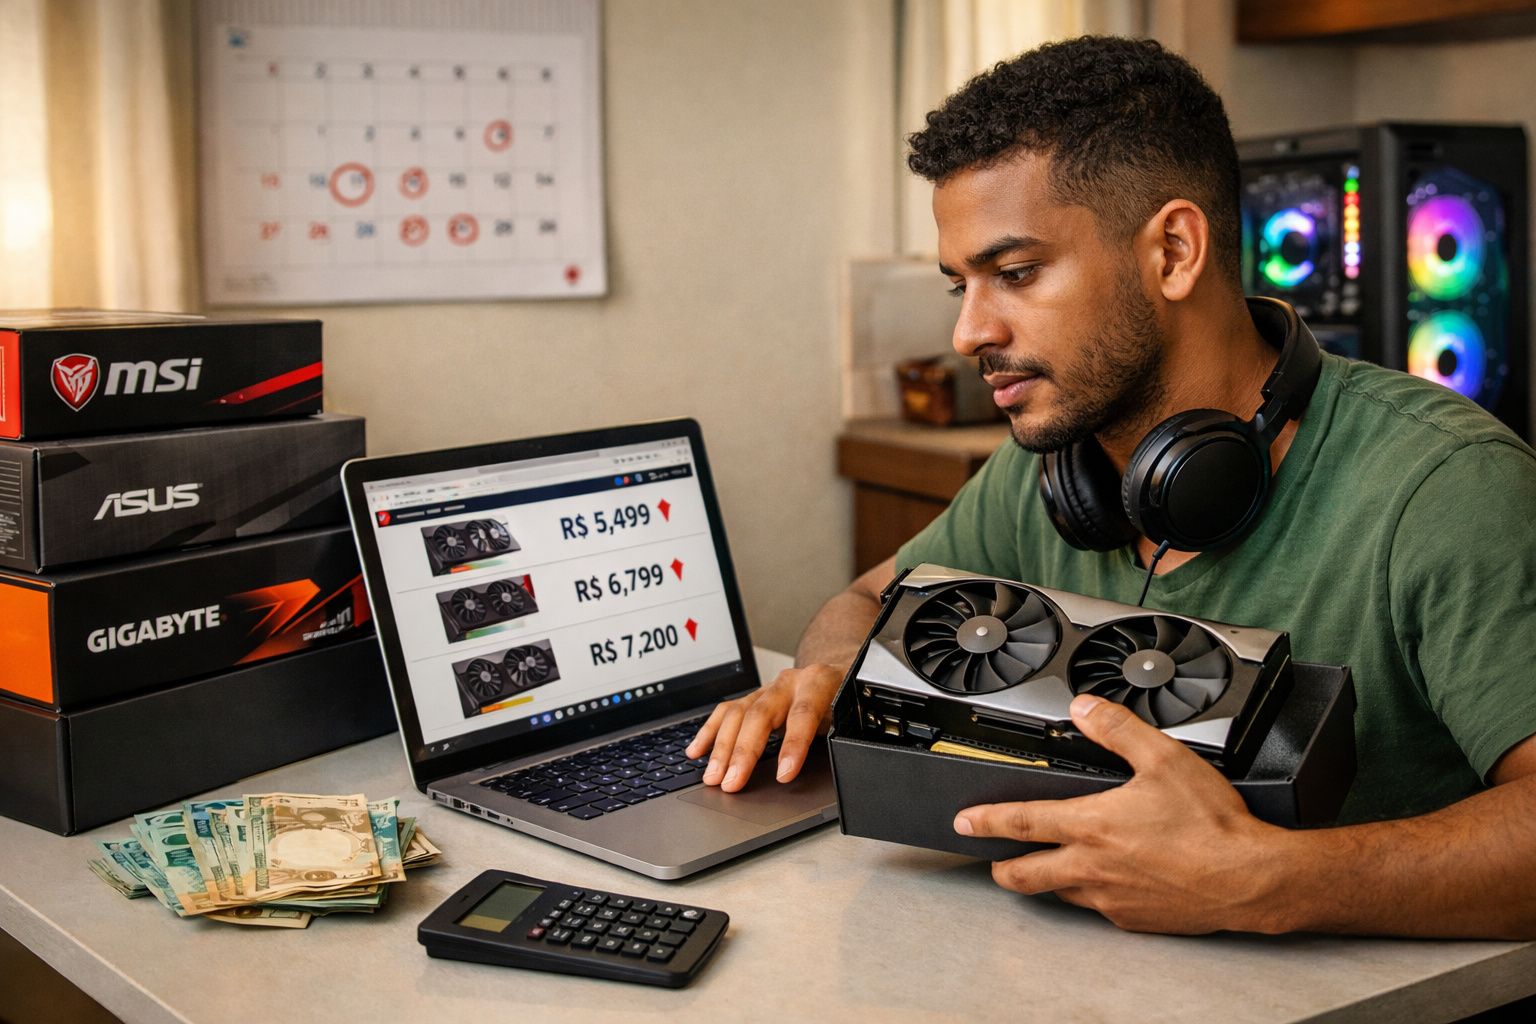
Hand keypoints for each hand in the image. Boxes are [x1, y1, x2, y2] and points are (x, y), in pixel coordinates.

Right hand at [684, 664, 842, 791]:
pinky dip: (710, 733)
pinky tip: (696, 751)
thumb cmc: (846, 699)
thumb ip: (842, 736)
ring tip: (712, 777)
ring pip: (738, 713)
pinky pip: (726, 712)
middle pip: (761, 715)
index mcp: (819, 683)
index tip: (784, 775)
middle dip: (743, 752)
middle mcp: (790, 682)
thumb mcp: (852, 715)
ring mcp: (768, 688)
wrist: (839, 673)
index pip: (803, 714)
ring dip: (722, 748)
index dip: (793, 746)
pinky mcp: (753, 697)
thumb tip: (837, 772)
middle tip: (732, 782)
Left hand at [953, 694, 1290, 934]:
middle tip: (994, 861)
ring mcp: (1112, 900)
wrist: (1251, 880)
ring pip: (1061, 893)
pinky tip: (1105, 883)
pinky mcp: (1134, 920)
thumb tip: (1085, 709)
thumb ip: (1117, 729)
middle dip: (1003, 867)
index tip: (964, 822)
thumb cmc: (1213, 826)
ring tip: (1049, 867)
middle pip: (1025, 874)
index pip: (1019, 822)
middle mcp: (1093, 868)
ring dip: (1048, 881)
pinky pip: (1099, 908)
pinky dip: (1092, 895)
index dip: (984, 821)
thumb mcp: (1163, 758)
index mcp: (1091, 826)